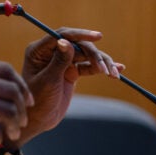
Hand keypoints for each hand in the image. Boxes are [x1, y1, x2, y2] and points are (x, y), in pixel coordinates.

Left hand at [15, 28, 123, 144]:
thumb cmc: (38, 101)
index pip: (61, 35)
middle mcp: (50, 52)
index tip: (98, 37)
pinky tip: (117, 70)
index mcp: (38, 51)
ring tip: (114, 74)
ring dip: (102, 62)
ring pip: (86, 55)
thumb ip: (59, 61)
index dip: (80, 35)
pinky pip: (89, 66)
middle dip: (94, 55)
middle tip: (105, 70)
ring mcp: (62, 61)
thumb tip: (66, 41)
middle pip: (77, 45)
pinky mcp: (72, 71)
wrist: (40, 120)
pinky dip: (102, 68)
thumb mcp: (49, 81)